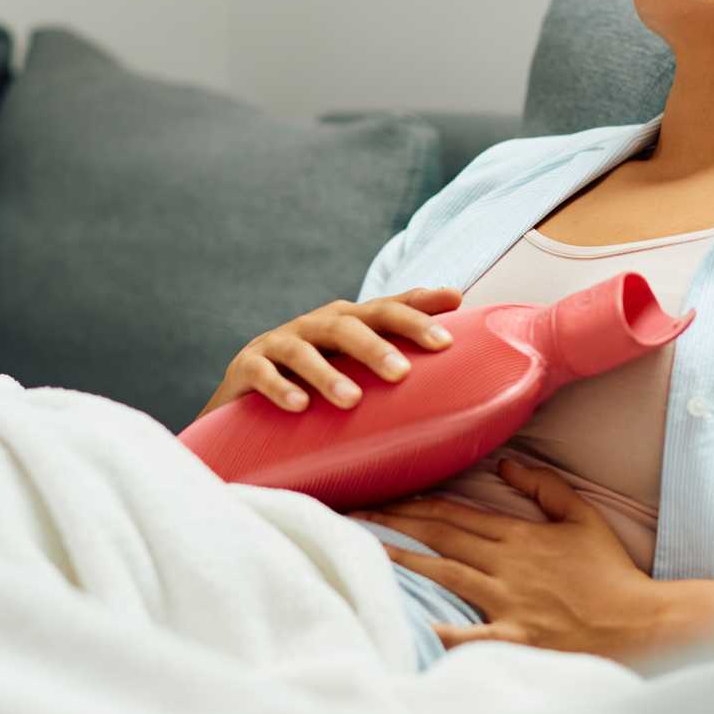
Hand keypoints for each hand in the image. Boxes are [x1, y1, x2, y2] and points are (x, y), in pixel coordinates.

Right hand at [195, 286, 462, 421]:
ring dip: (328, 373)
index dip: (419, 304)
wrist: (245, 412)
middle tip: (403, 373)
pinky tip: (298, 406)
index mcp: (349, 324)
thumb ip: (399, 372)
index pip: (388, 308)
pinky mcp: (245, 367)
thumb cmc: (318, 393)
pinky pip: (262, 373)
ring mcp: (279, 342)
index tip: (456, 301)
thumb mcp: (359, 378)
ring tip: (351, 399)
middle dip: (378, 344)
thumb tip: (469, 382)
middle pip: (351, 323)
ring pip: (305, 349)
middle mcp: (316, 325)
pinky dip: (280, 387)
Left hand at [358, 456, 660, 662]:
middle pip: (440, 538)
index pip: (456, 514)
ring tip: (362, 552)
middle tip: (351, 515)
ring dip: (401, 562)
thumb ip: (545, 487)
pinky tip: (408, 625)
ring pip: (444, 575)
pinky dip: (440, 632)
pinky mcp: (515, 639)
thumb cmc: (611, 573)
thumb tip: (507, 463)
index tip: (382, 495)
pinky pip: (470, 636)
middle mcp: (507, 566)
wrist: (640, 622)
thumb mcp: (583, 517)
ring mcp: (508, 603)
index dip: (416, 503)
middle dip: (394, 523)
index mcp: (520, 536)